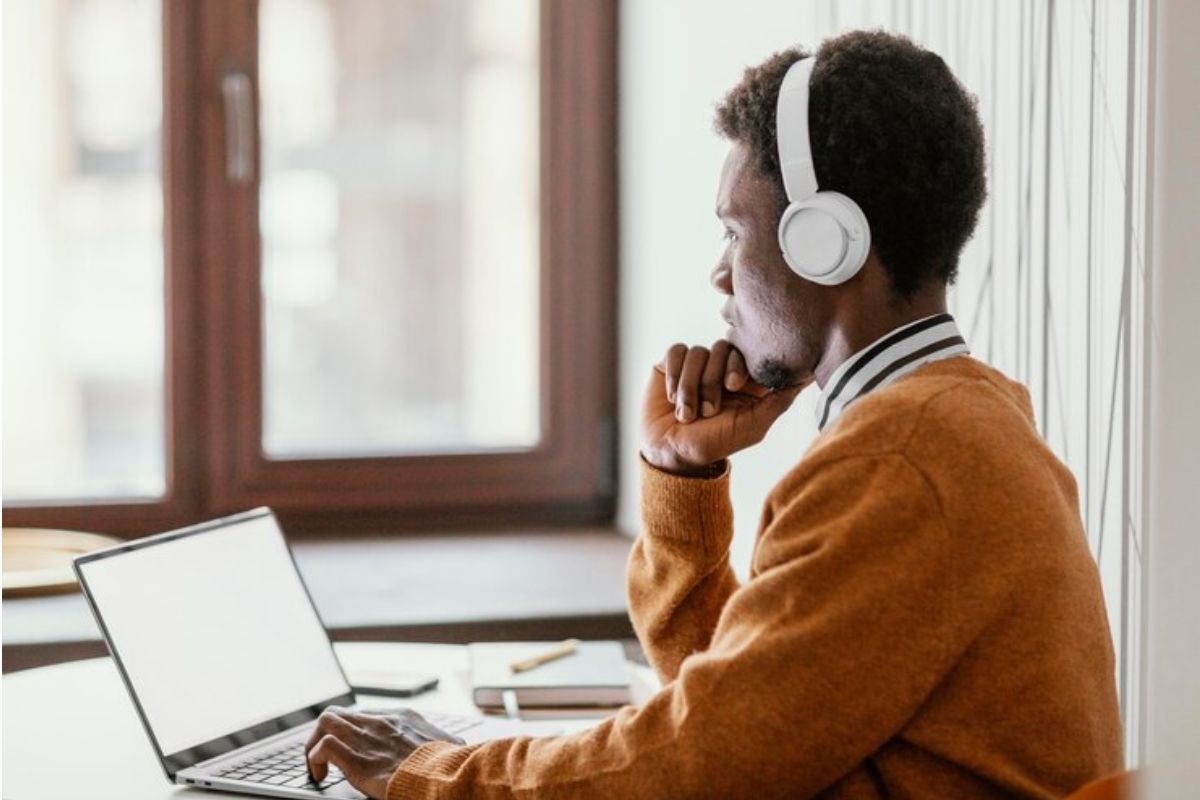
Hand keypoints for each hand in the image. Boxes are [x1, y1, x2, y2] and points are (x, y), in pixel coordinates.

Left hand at [305, 706, 464, 798]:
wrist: (442, 776)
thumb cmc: (448, 765)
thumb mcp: (448, 746)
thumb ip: (442, 743)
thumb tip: (456, 747)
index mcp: (403, 718)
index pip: (366, 713)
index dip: (352, 730)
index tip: (352, 749)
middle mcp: (381, 722)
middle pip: (340, 712)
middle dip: (325, 732)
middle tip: (325, 756)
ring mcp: (367, 738)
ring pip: (326, 720)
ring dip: (314, 742)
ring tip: (317, 765)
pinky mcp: (356, 759)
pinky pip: (323, 746)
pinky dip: (314, 759)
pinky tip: (320, 775)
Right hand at [641, 341, 807, 475]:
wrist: (671, 453)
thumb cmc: (714, 443)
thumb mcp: (752, 426)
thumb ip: (779, 401)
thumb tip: (807, 377)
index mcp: (744, 379)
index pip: (748, 352)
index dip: (739, 364)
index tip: (733, 385)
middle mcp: (721, 367)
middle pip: (722, 347)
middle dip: (712, 381)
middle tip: (708, 410)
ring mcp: (697, 364)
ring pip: (697, 353)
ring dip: (690, 388)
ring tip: (687, 415)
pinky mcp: (672, 363)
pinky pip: (676, 352)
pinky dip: (674, 377)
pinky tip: (671, 399)